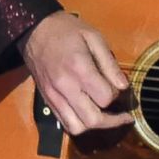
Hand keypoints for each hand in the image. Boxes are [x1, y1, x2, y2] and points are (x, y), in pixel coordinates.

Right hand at [19, 11, 132, 135]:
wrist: (34, 31)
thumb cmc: (67, 31)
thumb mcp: (93, 37)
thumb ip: (109, 63)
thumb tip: (123, 86)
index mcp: (79, 69)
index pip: (105, 98)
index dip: (117, 96)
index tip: (121, 88)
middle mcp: (65, 88)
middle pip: (92, 119)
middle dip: (113, 121)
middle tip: (124, 116)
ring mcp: (54, 97)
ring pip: (77, 127)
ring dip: (95, 126)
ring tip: (107, 118)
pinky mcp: (47, 101)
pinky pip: (64, 123)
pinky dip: (79, 124)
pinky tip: (89, 114)